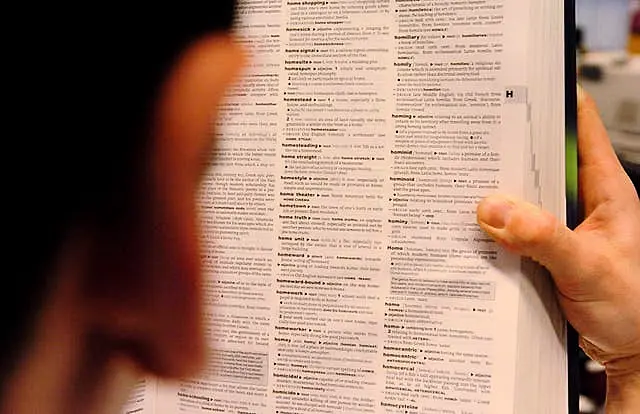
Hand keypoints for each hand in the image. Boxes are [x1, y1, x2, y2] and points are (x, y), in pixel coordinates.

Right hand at [476, 85, 639, 411]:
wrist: (631, 356)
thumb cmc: (633, 310)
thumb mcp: (590, 268)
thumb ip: (543, 237)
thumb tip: (495, 208)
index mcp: (607, 190)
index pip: (581, 127)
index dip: (551, 102)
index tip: (514, 89)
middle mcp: (582, 203)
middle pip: (541, 161)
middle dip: (508, 152)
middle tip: (470, 142)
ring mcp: (561, 228)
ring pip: (523, 197)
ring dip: (497, 195)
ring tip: (463, 185)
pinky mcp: (544, 251)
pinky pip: (514, 228)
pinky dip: (494, 227)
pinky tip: (474, 230)